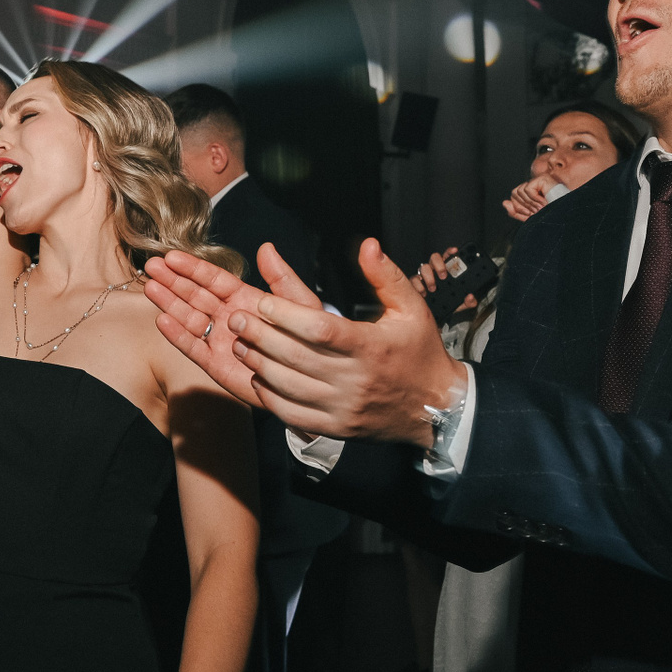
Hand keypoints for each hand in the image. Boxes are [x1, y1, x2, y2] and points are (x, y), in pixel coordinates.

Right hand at [143, 242, 317, 411]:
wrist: (311, 381)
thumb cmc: (310, 341)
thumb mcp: (301, 305)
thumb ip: (282, 278)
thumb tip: (266, 248)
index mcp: (245, 299)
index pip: (214, 279)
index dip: (193, 268)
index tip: (172, 256)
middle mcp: (228, 317)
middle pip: (195, 295)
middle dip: (173, 281)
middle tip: (151, 266)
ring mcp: (220, 340)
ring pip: (189, 318)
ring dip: (170, 303)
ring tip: (150, 287)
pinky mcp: (216, 364)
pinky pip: (193, 348)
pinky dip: (177, 336)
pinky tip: (162, 321)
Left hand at [147, 239, 463, 447]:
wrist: (436, 407)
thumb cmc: (419, 352)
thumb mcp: (411, 309)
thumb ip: (386, 276)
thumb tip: (366, 244)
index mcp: (371, 347)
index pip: (320, 329)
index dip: (285, 315)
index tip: (260, 301)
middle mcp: (354, 379)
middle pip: (296, 357)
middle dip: (260, 336)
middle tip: (235, 319)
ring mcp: (343, 407)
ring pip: (289, 386)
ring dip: (258, 365)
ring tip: (240, 344)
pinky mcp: (335, 427)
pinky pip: (292, 414)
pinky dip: (270, 397)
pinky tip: (258, 378)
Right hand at [410, 246, 476, 314]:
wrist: (436, 313)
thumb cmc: (448, 303)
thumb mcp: (460, 303)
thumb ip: (469, 301)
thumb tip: (471, 297)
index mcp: (446, 269)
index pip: (448, 256)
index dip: (451, 252)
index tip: (455, 251)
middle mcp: (434, 269)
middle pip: (435, 257)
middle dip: (439, 265)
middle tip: (444, 276)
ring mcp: (424, 275)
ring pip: (424, 267)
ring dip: (429, 277)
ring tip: (433, 288)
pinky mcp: (415, 283)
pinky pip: (414, 280)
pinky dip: (419, 286)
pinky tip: (424, 293)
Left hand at [502, 173, 556, 221]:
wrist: (565, 218)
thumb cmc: (553, 217)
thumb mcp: (530, 217)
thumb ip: (516, 211)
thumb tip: (505, 203)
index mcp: (534, 193)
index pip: (514, 196)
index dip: (519, 207)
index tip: (532, 214)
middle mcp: (536, 185)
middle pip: (514, 193)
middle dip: (524, 206)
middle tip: (538, 210)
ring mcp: (540, 180)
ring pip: (519, 191)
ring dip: (530, 203)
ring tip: (542, 206)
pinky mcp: (543, 178)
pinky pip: (527, 188)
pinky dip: (534, 198)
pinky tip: (544, 201)